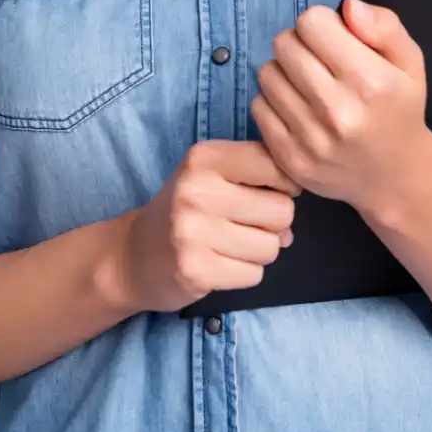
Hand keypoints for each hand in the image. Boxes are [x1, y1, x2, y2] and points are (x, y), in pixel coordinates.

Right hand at [109, 139, 298, 313]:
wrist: (133, 256)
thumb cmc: (185, 210)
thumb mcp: (210, 174)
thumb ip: (256, 172)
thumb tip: (298, 197)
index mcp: (204, 158)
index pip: (275, 165)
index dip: (284, 185)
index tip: (266, 193)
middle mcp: (196, 190)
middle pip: (282, 211)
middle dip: (273, 224)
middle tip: (244, 226)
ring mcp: (193, 232)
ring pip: (271, 246)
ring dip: (259, 252)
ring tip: (229, 245)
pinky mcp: (195, 270)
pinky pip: (254, 274)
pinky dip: (244, 273)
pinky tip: (220, 264)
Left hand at [252, 0, 431, 216]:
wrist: (395, 177)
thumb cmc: (398, 111)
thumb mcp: (409, 62)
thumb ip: (384, 26)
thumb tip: (348, 6)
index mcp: (369, 82)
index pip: (312, 23)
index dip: (322, 23)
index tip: (334, 39)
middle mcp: (337, 111)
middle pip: (284, 44)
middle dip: (300, 44)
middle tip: (319, 61)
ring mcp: (310, 138)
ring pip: (267, 73)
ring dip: (284, 71)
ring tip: (309, 84)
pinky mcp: (289, 158)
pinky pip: (258, 106)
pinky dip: (274, 101)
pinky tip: (300, 108)